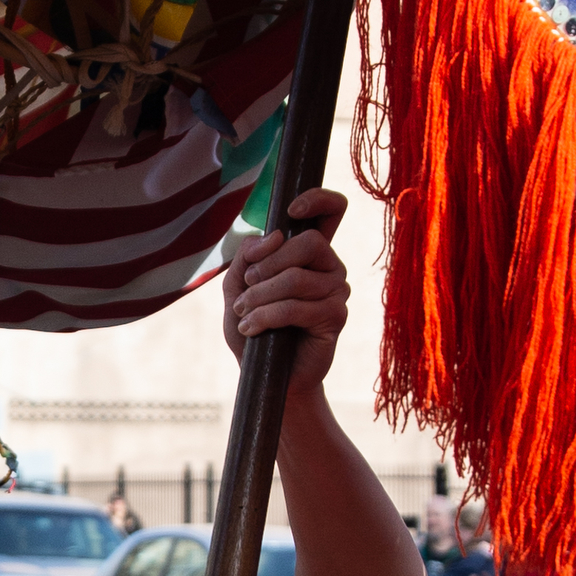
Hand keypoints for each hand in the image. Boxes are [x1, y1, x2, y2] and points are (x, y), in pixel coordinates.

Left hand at [221, 187, 347, 393]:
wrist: (264, 375)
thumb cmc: (254, 329)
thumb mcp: (238, 287)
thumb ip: (247, 256)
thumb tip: (275, 237)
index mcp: (309, 252)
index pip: (331, 211)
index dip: (318, 200)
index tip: (291, 211)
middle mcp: (329, 266)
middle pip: (309, 242)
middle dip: (268, 265)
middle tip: (247, 287)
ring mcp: (337, 290)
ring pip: (297, 278)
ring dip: (260, 296)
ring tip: (243, 314)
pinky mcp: (335, 317)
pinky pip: (298, 306)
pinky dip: (266, 316)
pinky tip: (251, 330)